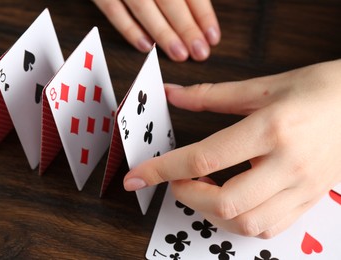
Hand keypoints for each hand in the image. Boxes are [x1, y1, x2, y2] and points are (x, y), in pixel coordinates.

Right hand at [93, 0, 220, 61]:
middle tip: (200, 52)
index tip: (212, 36)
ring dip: (163, 33)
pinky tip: (145, 46)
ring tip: (179, 54)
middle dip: (187, 28)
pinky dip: (128, 29)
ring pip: (143, 6)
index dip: (203, 14)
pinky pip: (112, 10)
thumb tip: (199, 11)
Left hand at [123, 60, 340, 237]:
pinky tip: (233, 202)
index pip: (203, 158)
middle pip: (225, 202)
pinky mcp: (310, 199)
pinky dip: (242, 222)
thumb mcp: (262, 86)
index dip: (162, 169)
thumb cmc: (317, 89)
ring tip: (204, 190)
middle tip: (177, 181)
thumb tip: (174, 96)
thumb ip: (212, 95)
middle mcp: (288, 163)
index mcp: (271, 129)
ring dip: (213, 213)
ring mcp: (303, 187)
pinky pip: (271, 227)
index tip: (137, 176)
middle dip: (188, 196)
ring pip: (248, 224)